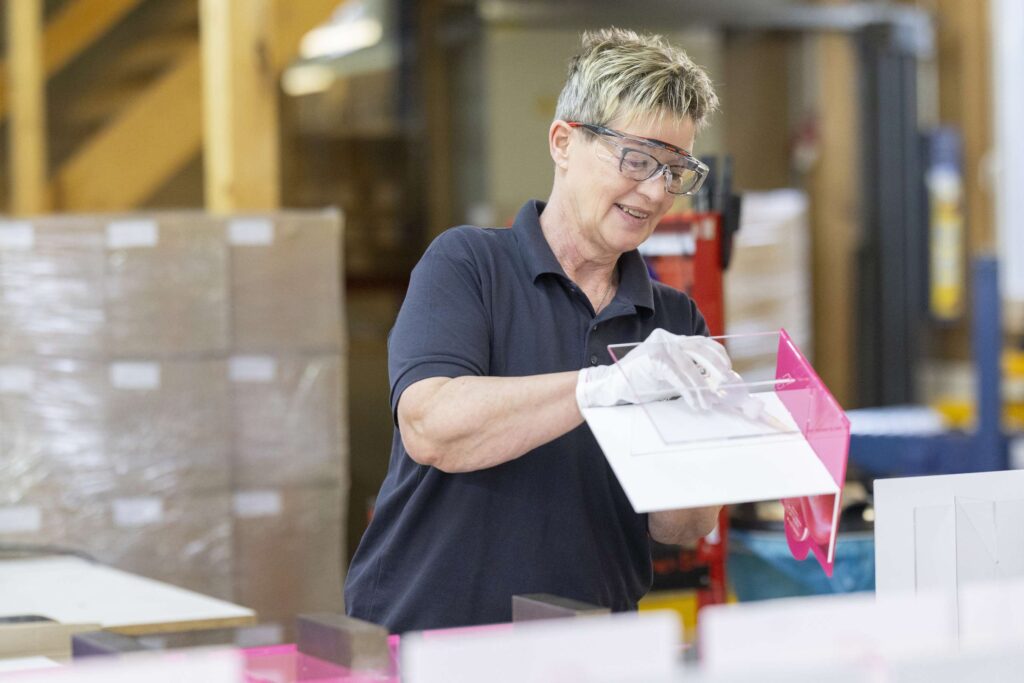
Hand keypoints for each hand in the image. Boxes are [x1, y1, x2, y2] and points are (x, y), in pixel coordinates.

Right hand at [575, 328, 733, 408]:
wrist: (611, 384)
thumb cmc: (641, 381)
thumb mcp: (670, 374)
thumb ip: (689, 373)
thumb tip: (715, 384)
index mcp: (672, 339)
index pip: (702, 343)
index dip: (719, 357)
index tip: (728, 373)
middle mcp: (667, 338)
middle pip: (701, 349)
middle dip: (716, 369)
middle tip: (724, 388)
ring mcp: (659, 346)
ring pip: (690, 364)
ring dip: (703, 386)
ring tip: (709, 402)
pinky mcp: (653, 359)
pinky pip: (678, 375)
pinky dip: (689, 390)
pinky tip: (694, 402)